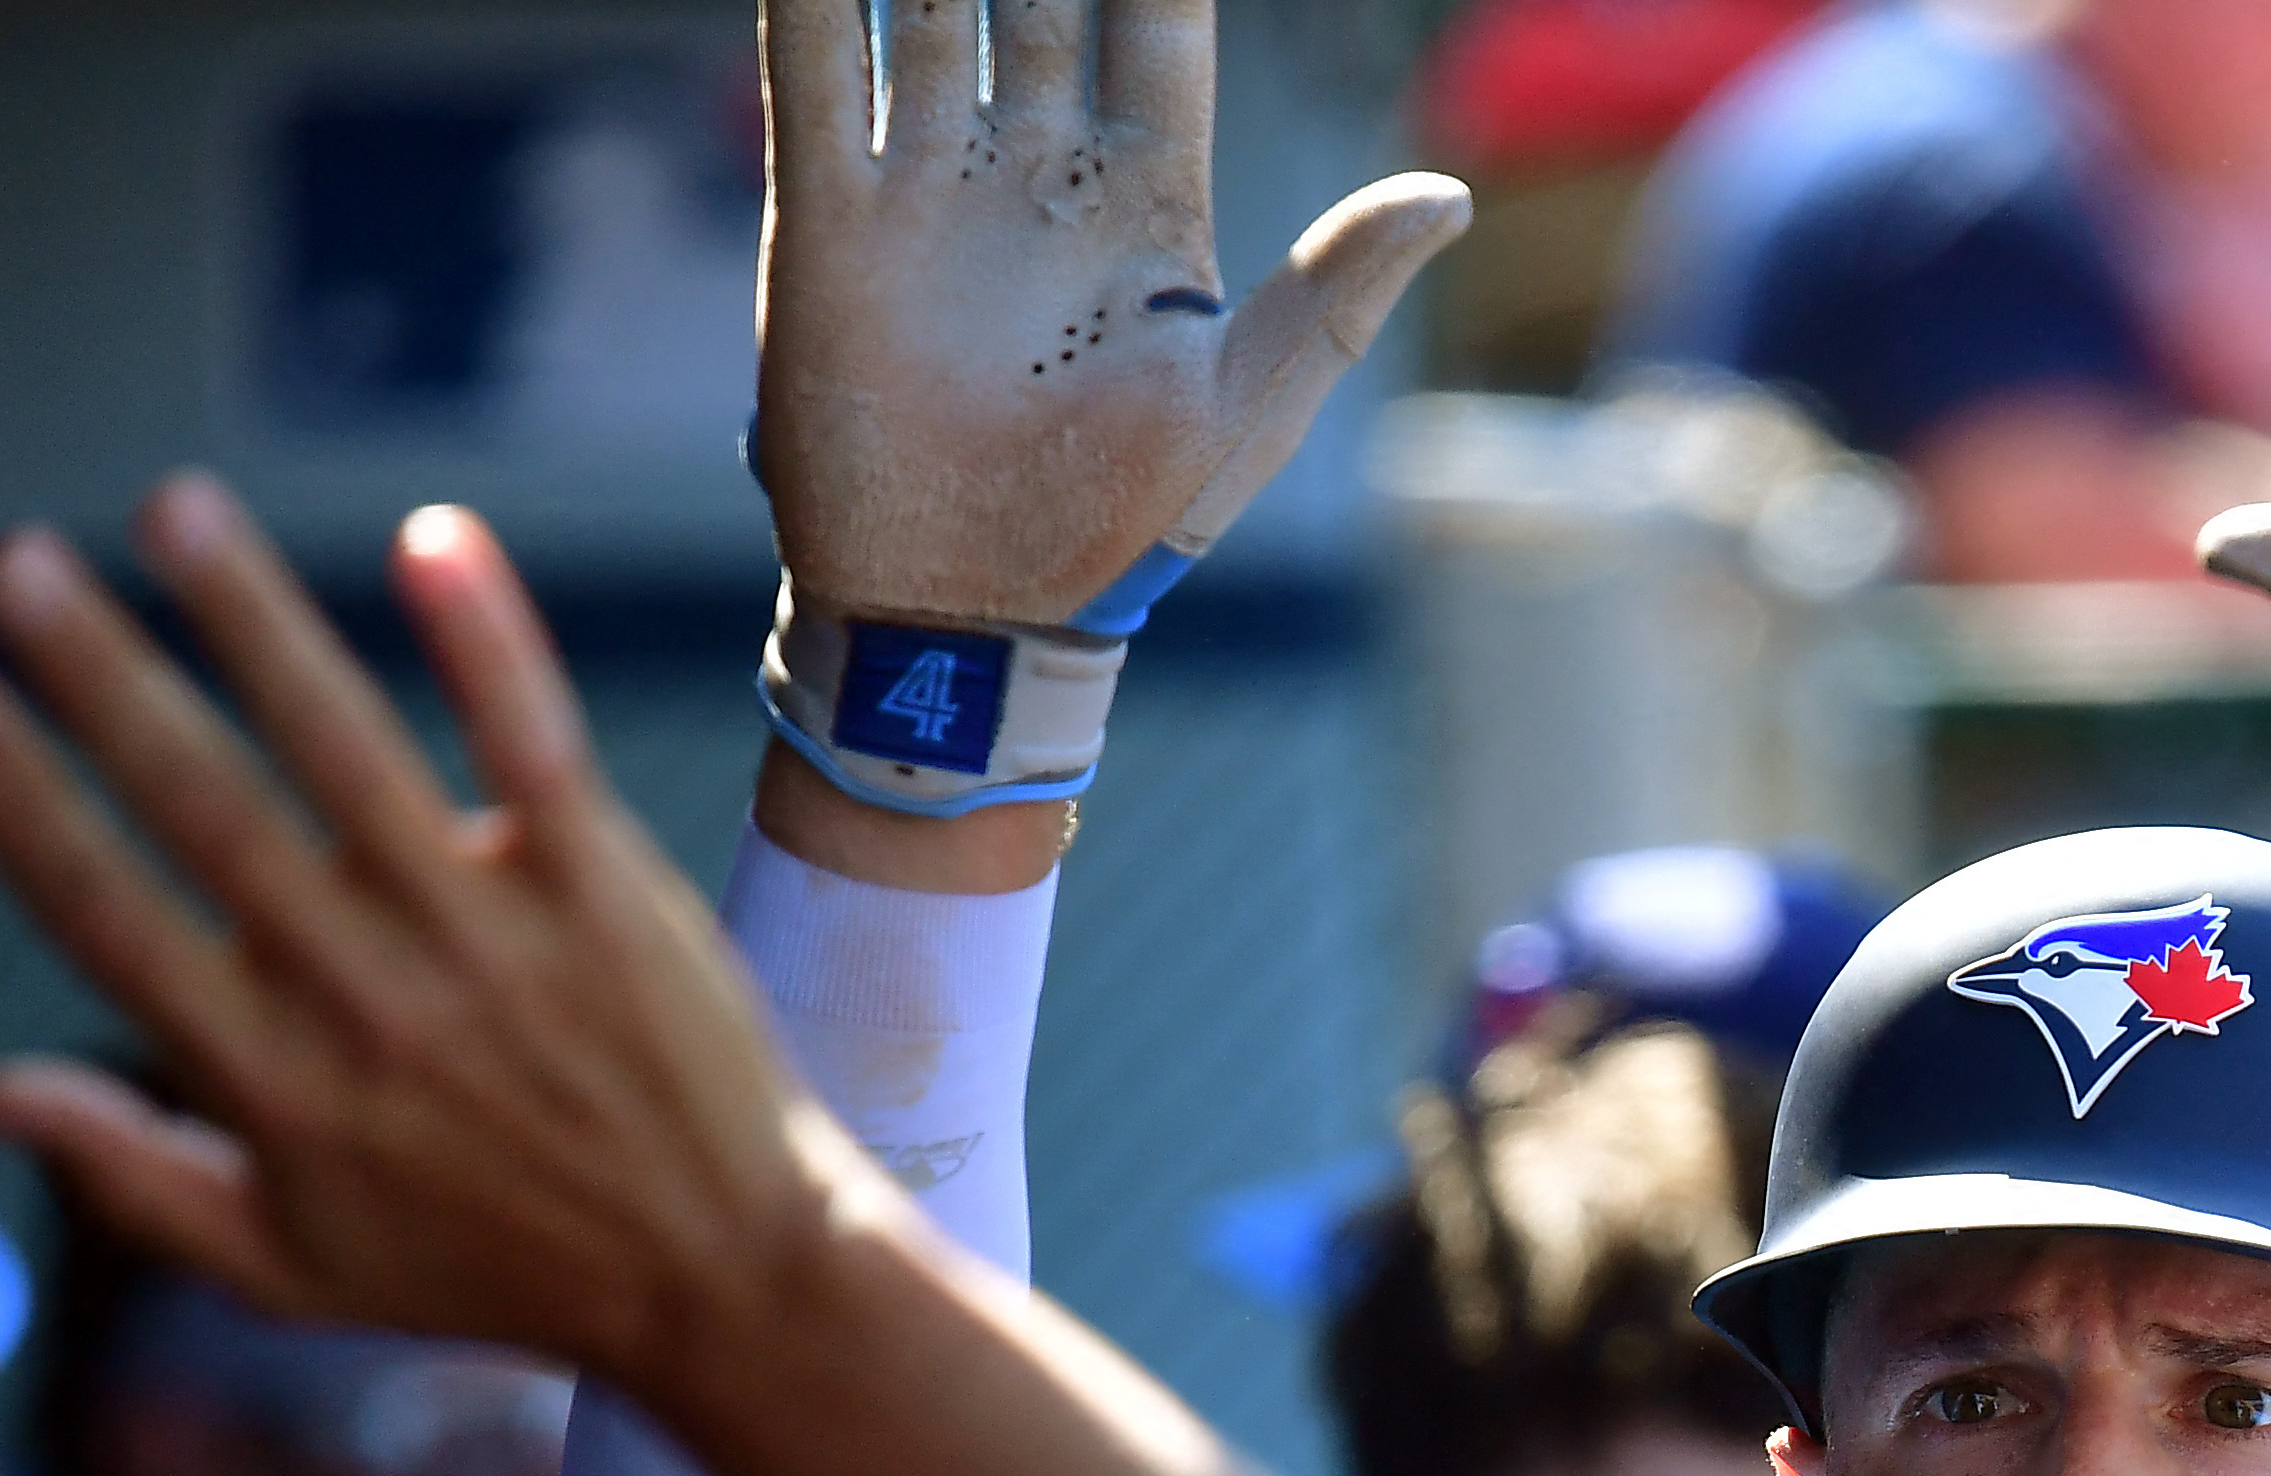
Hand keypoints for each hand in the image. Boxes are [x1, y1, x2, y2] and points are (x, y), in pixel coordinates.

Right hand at [0, 476, 882, 1384]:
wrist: (725, 1286)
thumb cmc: (495, 1272)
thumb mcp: (297, 1268)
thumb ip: (133, 1176)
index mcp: (276, 1084)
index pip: (107, 918)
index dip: (16, 805)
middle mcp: (369, 1003)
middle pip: (205, 810)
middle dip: (101, 679)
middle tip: (16, 563)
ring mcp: (491, 942)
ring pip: (347, 750)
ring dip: (253, 619)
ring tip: (172, 509)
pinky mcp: (605, 897)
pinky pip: (532, 745)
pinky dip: (483, 639)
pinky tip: (429, 535)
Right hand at [754, 0, 1467, 626]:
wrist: (971, 618)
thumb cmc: (1125, 529)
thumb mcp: (1248, 405)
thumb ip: (1336, 290)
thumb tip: (1450, 197)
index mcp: (1145, 195)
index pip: (1155, 20)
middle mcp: (1034, 167)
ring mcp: (932, 185)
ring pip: (925, 2)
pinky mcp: (832, 218)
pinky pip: (819, 71)